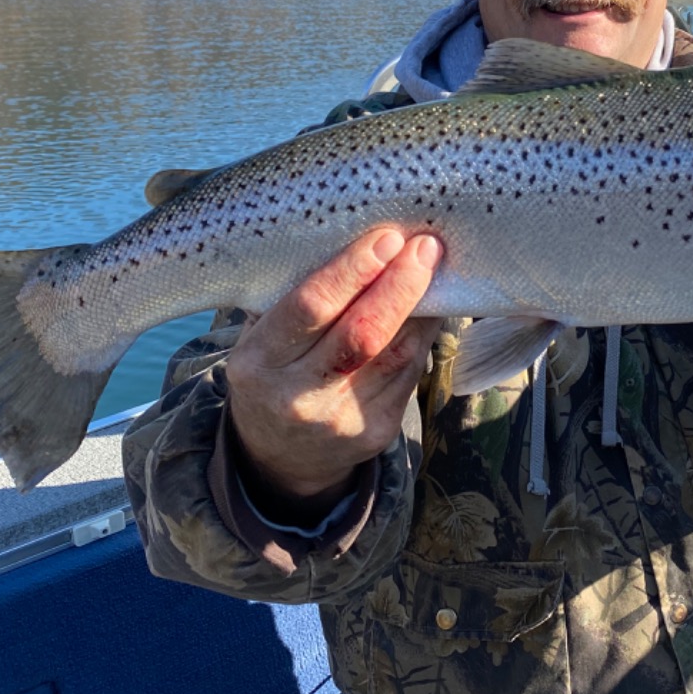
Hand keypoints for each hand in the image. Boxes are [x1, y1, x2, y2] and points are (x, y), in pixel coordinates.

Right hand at [226, 229, 442, 519]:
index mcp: (258, 364)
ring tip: (434, 266)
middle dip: (400, 285)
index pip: (310, 308)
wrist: (280, 458)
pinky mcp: (375, 433)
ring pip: (397, 354)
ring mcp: (340, 420)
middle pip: (362, 333)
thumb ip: (294, 295)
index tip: (386, 238)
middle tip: (425, 246)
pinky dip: (423, 335)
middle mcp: (297, 397)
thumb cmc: (273, 373)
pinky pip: (410, 373)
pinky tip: (429, 308)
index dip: (353, 270)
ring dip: (422, 306)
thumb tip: (355, 235)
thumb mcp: (261, 339)